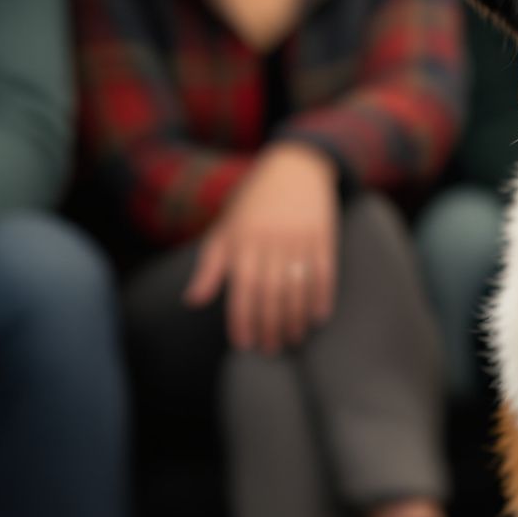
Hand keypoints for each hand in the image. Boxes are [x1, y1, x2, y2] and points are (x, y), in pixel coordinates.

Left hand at [185, 144, 338, 352]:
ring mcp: (299, 239)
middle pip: (271, 294)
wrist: (294, 167)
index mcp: (243, 241)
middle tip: (270, 349)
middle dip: (270, 326)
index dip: (242, 320)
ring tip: (293, 339)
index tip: (244, 344)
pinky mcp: (323, 237)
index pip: (242, 290)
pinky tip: (317, 317)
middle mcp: (271, 241)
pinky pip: (324, 273)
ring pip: (298, 288)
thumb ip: (210, 267)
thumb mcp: (224, 230)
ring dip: (295, 318)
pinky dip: (321, 297)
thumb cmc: (253, 203)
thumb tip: (193, 301)